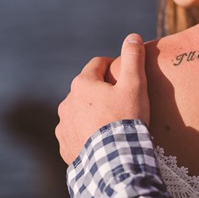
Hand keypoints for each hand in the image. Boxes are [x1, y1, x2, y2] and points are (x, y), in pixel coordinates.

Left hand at [55, 33, 149, 163]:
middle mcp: (67, 102)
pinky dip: (86, 136)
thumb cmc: (125, 119)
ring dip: (91, 114)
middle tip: (122, 103)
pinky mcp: (65, 147)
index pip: (97, 64)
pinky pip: (76, 135)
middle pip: (87, 89)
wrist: (115, 162)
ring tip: (111, 125)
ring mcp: (63, 126)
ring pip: (79, 113)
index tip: (125, 76)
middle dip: (101, 92)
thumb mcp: (135, 85)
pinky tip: (101, 143)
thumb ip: (133, 58)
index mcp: (82, 84)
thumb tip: (133, 36)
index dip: (113, 67)